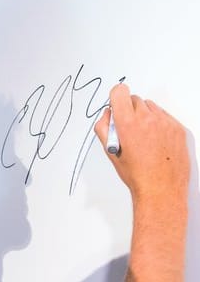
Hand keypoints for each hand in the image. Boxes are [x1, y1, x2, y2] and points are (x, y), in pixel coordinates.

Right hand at [94, 83, 189, 200]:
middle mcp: (147, 119)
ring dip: (144, 115)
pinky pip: (164, 116)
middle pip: (134, 99)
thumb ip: (104, 127)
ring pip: (150, 106)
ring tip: (143, 135)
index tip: (116, 104)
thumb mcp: (110, 151)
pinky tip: (155, 140)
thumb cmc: (136, 174)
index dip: (116, 97)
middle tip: (128, 127)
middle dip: (129, 110)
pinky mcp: (178, 128)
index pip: (120, 92)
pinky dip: (158, 122)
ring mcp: (165, 123)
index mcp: (127, 123)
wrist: (161, 189)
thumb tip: (108, 114)